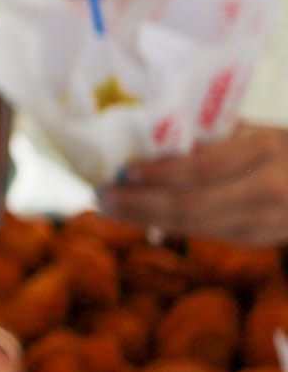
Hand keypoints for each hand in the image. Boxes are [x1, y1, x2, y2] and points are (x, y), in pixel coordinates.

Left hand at [98, 124, 287, 247]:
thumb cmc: (281, 147)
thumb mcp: (253, 131)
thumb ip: (209, 137)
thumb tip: (146, 144)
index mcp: (264, 150)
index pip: (205, 168)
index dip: (160, 174)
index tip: (122, 171)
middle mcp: (268, 189)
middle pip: (194, 205)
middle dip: (140, 204)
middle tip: (101, 196)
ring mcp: (267, 222)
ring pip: (197, 227)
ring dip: (146, 219)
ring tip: (108, 210)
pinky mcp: (259, 241)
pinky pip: (207, 236)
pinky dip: (168, 228)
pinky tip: (137, 220)